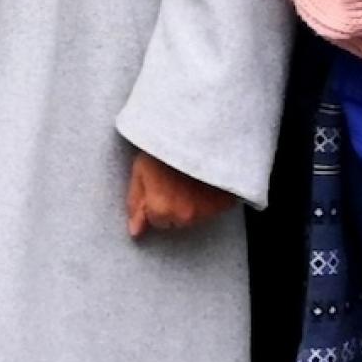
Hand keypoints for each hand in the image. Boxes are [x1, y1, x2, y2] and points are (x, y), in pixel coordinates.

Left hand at [125, 151, 239, 237]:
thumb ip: (135, 204)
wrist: (198, 130)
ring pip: (195, 215)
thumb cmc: (167, 146)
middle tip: (176, 178)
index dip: (156, 201)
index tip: (160, 184)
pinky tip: (205, 180)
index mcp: (161, 210)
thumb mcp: (140, 170)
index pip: (156, 221)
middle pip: (176, 220)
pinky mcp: (225, 203)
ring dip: (192, 201)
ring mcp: (207, 211)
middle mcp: (185, 215)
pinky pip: (214, 208)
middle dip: (174, 204)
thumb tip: (136, 231)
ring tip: (190, 176)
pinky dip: (211, 197)